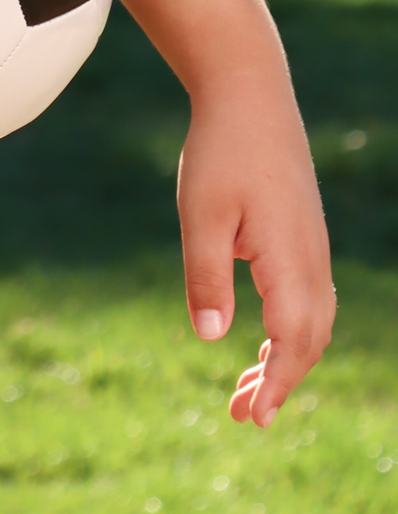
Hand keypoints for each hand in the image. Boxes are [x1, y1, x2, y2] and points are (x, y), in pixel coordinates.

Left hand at [176, 80, 333, 427]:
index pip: (293, 339)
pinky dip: (289, 332)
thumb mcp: (200, 216)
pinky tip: (260, 342)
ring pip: (312, 322)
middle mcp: (312, 259)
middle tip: (241, 417)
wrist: (249, 96)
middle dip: (279, 383)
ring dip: (284, 360)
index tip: (255, 417)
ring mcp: (312, 248)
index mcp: (289, 258)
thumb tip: (211, 338)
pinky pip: (307, 300)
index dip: (277, 383)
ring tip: (243, 391)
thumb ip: (206, 277)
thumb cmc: (220, 153)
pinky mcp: (303, 238)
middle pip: (309, 340)